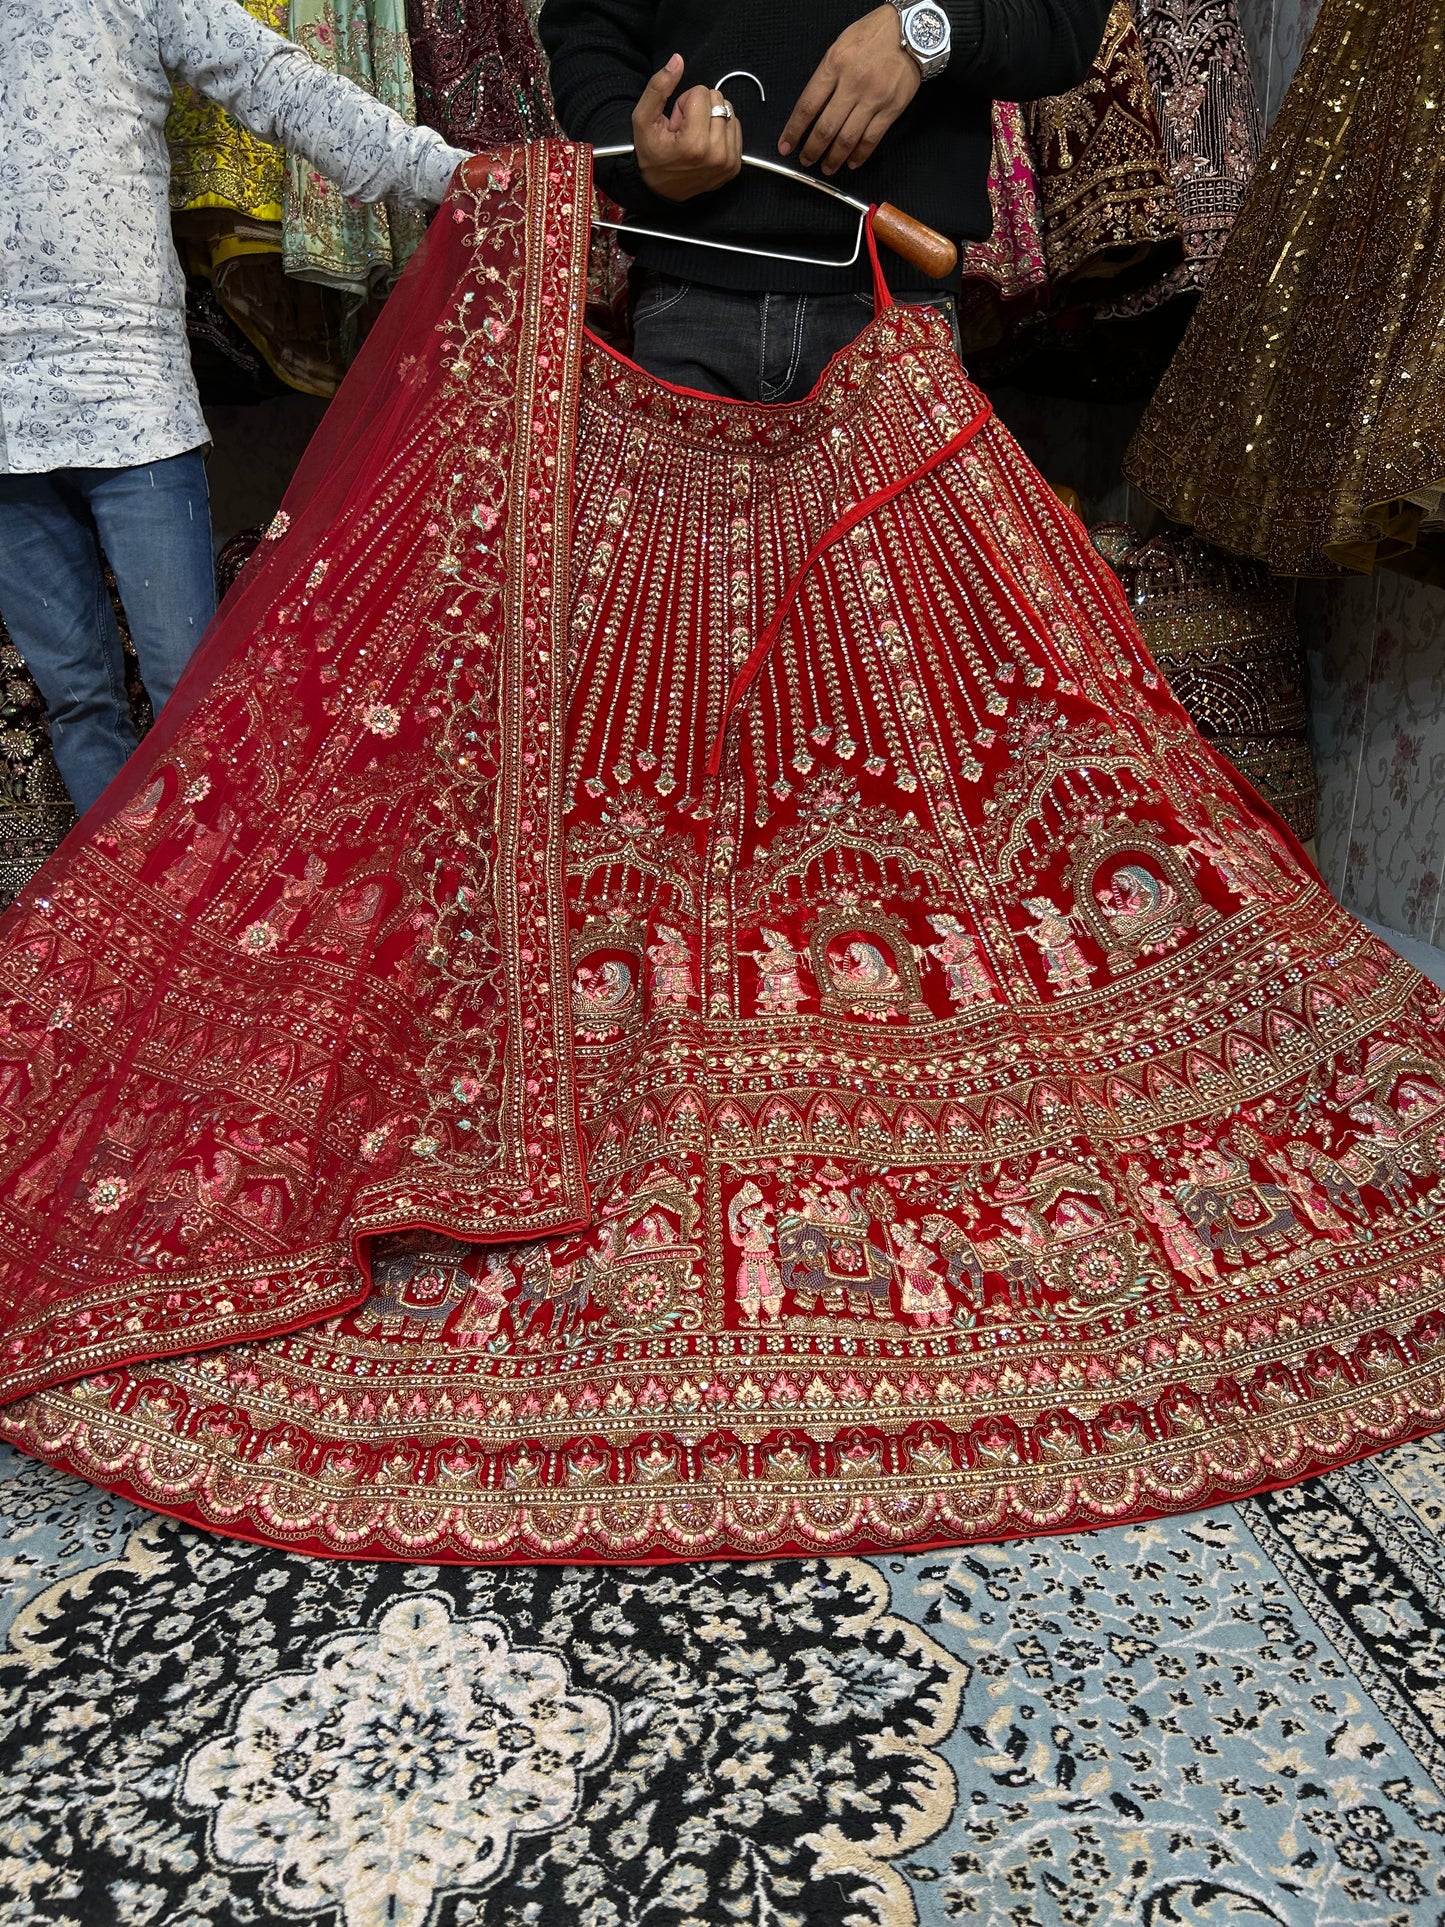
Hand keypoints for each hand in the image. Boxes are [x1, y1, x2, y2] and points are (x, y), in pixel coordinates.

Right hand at [633, 54, 743, 201]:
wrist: (661, 191)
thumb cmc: (651, 155)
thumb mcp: (643, 119)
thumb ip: (658, 87)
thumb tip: (678, 60)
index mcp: (695, 144)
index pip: (701, 93)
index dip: (685, 103)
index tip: (676, 124)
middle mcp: (716, 153)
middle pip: (718, 99)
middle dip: (699, 109)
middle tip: (685, 131)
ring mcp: (728, 161)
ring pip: (729, 111)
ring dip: (711, 119)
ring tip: (694, 138)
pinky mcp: (735, 166)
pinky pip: (736, 127)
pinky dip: (721, 130)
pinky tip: (706, 144)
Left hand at [779, 5, 919, 174]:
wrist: (911, 31)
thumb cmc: (874, 35)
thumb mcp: (841, 46)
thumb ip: (826, 75)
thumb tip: (812, 108)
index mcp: (835, 65)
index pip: (807, 106)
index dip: (794, 131)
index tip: (785, 146)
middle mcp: (852, 84)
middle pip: (825, 128)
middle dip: (812, 150)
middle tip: (806, 160)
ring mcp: (873, 98)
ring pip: (847, 138)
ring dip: (834, 158)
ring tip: (827, 168)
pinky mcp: (891, 109)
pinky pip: (871, 139)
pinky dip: (859, 155)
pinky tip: (851, 162)